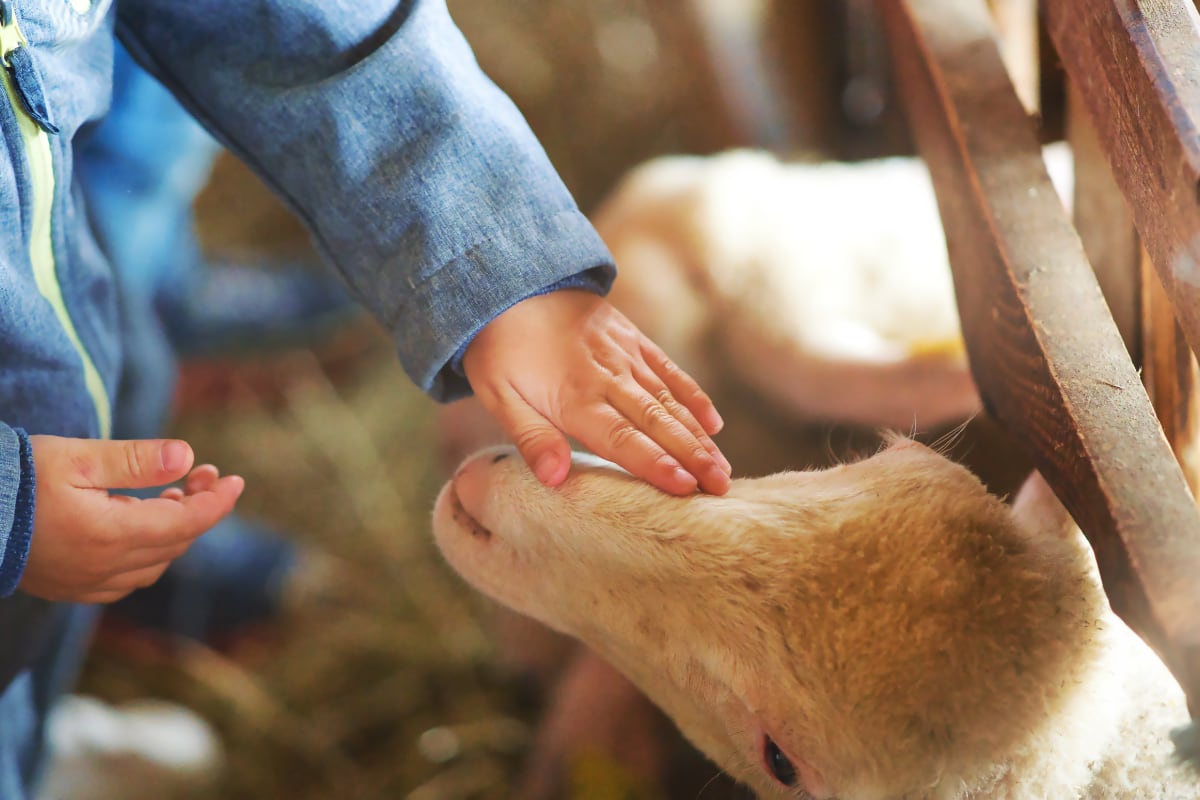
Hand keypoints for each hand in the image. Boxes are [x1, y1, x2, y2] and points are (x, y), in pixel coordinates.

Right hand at [19, 436, 243, 602]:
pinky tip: (141, 520)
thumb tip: (187, 458)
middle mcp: (103, 570)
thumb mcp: (80, 457)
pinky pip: (128, 577)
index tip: (236, 481)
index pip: (185, 524)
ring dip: (173, 530)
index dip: (216, 502)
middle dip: (197, 509)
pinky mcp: (71, 588)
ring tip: (172, 493)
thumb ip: (136, 460)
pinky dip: (148, 550)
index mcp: (110, 536)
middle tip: (203, 474)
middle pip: (174, 544)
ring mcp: (86, 585)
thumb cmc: (18, 478)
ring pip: (154, 564)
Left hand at [463, 289, 731, 494]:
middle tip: (722, 488)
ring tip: (723, 469)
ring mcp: (625, 356)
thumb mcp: (498, 395)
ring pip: (670, 402)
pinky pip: (669, 370)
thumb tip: (555, 479)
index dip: (655, 465)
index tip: (686, 488)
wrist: (511, 283)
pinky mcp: (633, 340)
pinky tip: (714, 423)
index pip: (622, 439)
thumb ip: (531, 437)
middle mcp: (608, 377)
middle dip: (692, 457)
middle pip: (657, 424)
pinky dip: (694, 396)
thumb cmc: (499, 348)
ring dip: (699, 437)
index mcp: (574, 397)